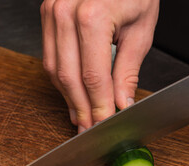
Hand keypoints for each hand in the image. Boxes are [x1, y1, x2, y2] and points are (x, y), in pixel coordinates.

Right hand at [40, 0, 158, 132]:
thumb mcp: (141, 28)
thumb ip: (127, 69)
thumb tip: (120, 103)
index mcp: (93, 17)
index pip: (93, 76)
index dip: (99, 106)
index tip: (105, 125)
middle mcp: (65, 13)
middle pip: (68, 77)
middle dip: (81, 108)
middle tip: (90, 130)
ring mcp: (52, 11)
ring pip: (54, 69)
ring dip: (68, 97)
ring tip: (81, 116)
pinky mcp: (46, 11)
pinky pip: (50, 53)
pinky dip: (62, 77)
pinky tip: (73, 92)